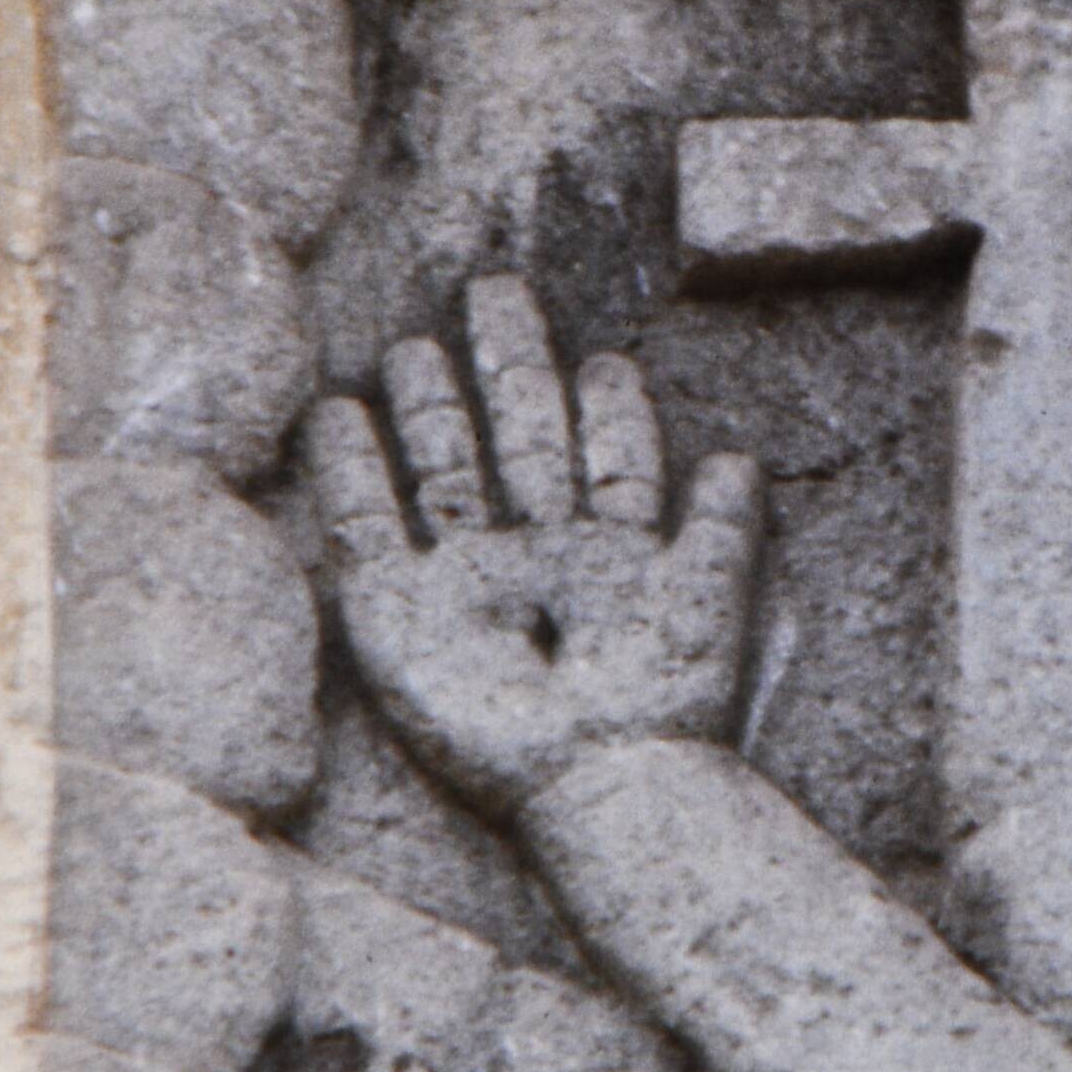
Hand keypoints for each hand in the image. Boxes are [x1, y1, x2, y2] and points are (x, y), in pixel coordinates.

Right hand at [300, 272, 764, 809]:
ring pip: (445, 471)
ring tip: (416, 344)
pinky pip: (364, 528)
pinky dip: (350, 471)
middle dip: (509, 367)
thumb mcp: (704, 605)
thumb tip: (734, 457)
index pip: (606, 459)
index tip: (606, 361)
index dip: (608, 411)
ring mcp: (464, 582)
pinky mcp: (395, 613)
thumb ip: (718, 531)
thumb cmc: (658, 704)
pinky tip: (338, 412)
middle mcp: (535, 556)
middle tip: (496, 290)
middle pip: (518, 441)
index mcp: (608, 551)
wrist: (594, 781)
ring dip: (432, 407)